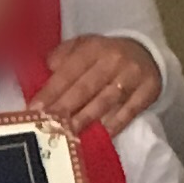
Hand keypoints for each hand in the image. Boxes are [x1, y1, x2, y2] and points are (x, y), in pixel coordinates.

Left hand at [32, 34, 161, 135]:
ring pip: (105, 101)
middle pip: (85, 88)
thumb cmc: (105, 55)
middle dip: (64, 109)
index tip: (35, 110)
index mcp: (93, 48)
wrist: (146, 52)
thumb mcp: (83, 46)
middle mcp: (113, 60)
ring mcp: (132, 76)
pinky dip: (114, 125)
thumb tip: (48, 70)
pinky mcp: (148, 91)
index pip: (68, 72)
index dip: (51, 92)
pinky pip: (129, 111)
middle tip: (48, 126)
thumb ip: (62, 56)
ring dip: (85, 120)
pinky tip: (100, 136)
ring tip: (68, 135)